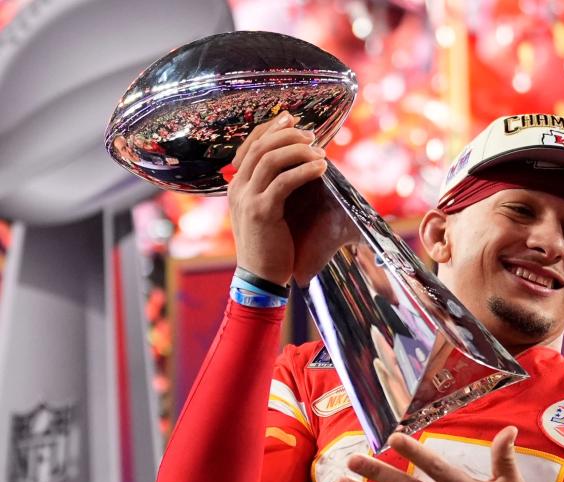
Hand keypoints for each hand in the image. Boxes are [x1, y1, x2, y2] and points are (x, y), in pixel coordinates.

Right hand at [228, 112, 360, 285]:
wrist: (259, 276)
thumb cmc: (270, 244)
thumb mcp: (266, 210)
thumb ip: (273, 188)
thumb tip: (297, 165)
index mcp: (236, 184)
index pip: (250, 145)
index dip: (271, 127)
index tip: (291, 117)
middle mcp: (237, 187)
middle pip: (261, 147)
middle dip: (289, 135)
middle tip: (312, 135)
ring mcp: (247, 199)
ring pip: (271, 159)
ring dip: (300, 151)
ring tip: (321, 153)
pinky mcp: (262, 212)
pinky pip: (284, 182)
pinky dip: (305, 170)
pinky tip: (321, 168)